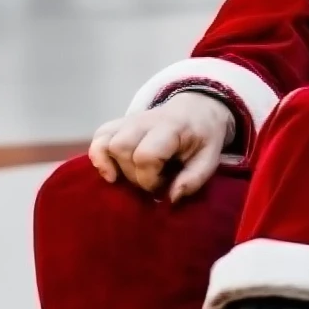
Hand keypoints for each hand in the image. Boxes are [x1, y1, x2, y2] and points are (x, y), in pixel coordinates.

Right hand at [88, 92, 235, 202]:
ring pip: (104, 142)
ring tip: (130, 177)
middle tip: (150, 180)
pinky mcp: (119, 123)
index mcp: (171, 127)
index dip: (150, 178)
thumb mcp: (210, 158)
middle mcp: (146, 120)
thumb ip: (194, 179)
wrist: (196, 110)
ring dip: (113, 166)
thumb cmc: (202, 137)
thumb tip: (171, 198)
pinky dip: (99, 156)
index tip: (163, 184)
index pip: (146, 154)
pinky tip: (111, 171)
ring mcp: (130, 120)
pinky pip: (99, 137)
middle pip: (121, 147)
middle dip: (132, 174)